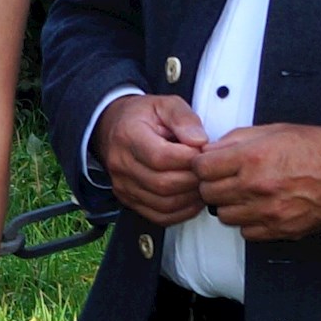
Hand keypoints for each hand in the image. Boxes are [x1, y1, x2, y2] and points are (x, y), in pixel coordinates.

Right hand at [94, 93, 211, 226]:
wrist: (113, 127)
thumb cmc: (142, 116)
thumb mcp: (165, 105)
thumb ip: (184, 118)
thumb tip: (200, 141)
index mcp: (129, 136)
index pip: (161, 157)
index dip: (189, 159)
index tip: (203, 152)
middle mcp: (121, 163)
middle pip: (163, 184)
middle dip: (193, 179)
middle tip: (207, 170)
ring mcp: (123, 185)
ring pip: (163, 203)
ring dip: (190, 198)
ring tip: (202, 183)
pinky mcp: (128, 199)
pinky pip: (158, 216)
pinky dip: (181, 212)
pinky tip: (192, 199)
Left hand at [197, 122, 320, 240]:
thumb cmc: (317, 150)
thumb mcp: (275, 131)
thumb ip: (237, 139)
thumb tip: (211, 149)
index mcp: (253, 157)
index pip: (201, 167)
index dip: (203, 165)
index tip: (209, 165)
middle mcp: (256, 186)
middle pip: (208, 193)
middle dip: (213, 184)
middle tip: (226, 179)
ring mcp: (267, 211)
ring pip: (223, 215)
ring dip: (229, 204)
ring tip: (245, 194)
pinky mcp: (279, 230)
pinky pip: (246, 232)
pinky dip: (248, 222)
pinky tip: (259, 208)